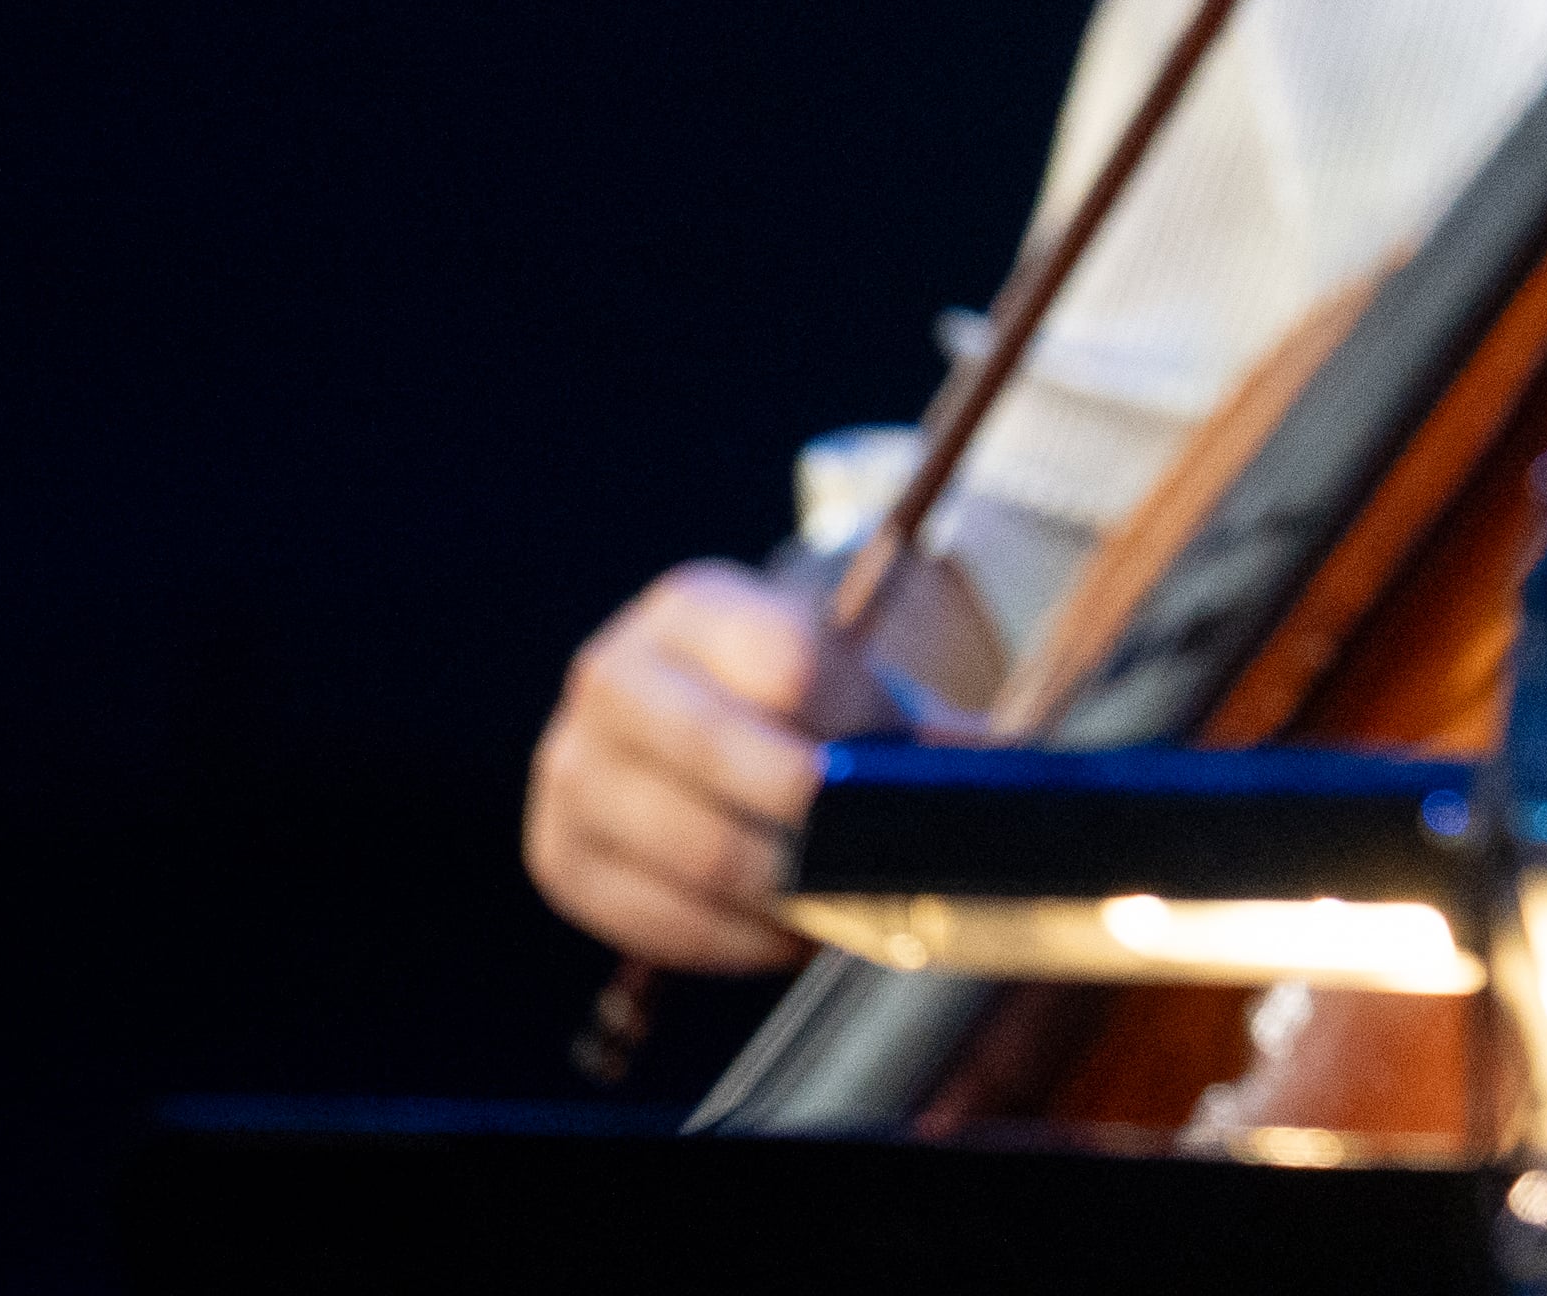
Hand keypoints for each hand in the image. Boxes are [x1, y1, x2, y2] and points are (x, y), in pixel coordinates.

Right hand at [523, 560, 925, 971]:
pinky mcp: (558, 856)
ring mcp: (569, 769)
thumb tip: (989, 771)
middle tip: (879, 855)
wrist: (696, 722)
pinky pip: (654, 919)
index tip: (905, 769)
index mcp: (692, 607)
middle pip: (726, 754)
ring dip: (786, 891)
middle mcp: (613, 676)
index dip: (858, 722)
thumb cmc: (791, 705)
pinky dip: (736, 940)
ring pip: (695, 849)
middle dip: (818, 816)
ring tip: (844, 902)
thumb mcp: (848, 684)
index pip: (786, 660)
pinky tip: (787, 933)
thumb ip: (915, 724)